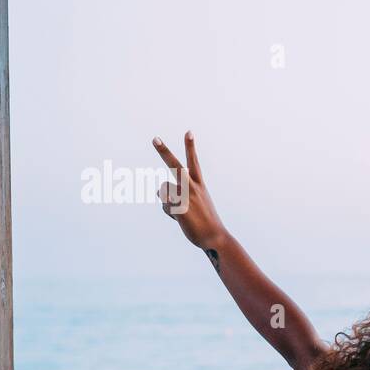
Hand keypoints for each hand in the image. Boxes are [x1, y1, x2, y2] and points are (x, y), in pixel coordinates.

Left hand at [153, 132, 227, 250]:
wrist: (215, 237)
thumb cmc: (206, 221)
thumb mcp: (196, 204)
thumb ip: (178, 194)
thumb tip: (157, 191)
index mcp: (199, 185)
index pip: (194, 162)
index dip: (191, 147)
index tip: (188, 132)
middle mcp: (192, 187)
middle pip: (175, 166)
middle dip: (164, 151)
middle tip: (155, 138)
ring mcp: (185, 197)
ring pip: (162, 190)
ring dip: (167, 200)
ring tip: (181, 211)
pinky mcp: (179, 207)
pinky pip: (164, 205)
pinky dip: (169, 212)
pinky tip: (180, 218)